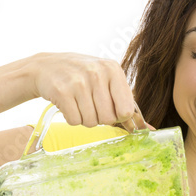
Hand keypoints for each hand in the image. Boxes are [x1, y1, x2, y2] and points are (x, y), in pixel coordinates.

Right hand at [29, 52, 153, 131]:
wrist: (46, 67)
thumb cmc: (82, 76)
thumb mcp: (106, 79)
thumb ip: (126, 102)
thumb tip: (148, 129)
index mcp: (113, 70)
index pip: (126, 110)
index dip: (118, 116)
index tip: (111, 110)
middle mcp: (97, 73)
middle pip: (108, 119)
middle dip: (99, 118)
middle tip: (91, 104)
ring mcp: (78, 82)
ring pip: (90, 122)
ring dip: (84, 118)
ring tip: (79, 102)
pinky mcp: (61, 92)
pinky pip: (74, 121)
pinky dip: (71, 118)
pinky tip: (68, 103)